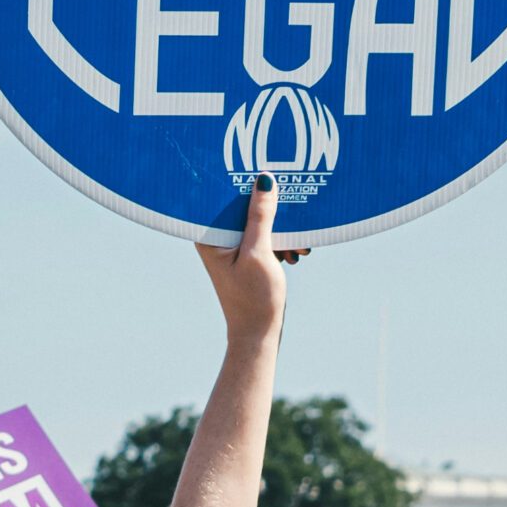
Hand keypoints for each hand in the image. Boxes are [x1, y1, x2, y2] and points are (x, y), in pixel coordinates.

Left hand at [197, 177, 306, 345]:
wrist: (259, 333)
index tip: (268, 172)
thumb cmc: (253, 298)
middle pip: (245, 207)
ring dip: (282, 228)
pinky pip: (267, 236)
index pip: (225, 197)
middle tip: (292, 207)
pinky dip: (283, 240)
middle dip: (271, 209)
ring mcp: (234, 247)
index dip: (246, 184)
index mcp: (208, 236)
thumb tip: (264, 180)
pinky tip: (296, 251)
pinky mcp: (249, 255)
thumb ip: (260, 217)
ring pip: (260, 221)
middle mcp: (217, 238)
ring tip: (298, 244)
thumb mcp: (259, 253)